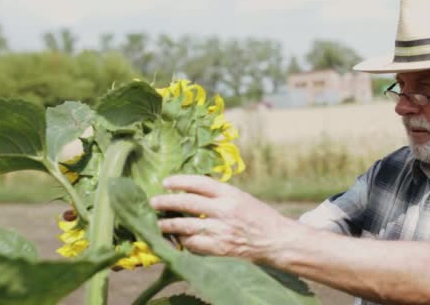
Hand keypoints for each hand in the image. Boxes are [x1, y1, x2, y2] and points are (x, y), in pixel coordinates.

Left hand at [150, 175, 299, 262]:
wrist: (275, 240)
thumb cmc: (257, 216)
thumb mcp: (240, 197)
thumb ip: (218, 194)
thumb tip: (188, 190)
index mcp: (230, 194)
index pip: (198, 182)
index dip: (179, 181)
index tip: (166, 182)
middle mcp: (224, 210)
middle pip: (187, 203)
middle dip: (166, 202)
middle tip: (153, 202)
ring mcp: (221, 230)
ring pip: (185, 225)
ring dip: (168, 224)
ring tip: (158, 223)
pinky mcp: (219, 248)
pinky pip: (193, 244)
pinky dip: (182, 241)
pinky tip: (177, 238)